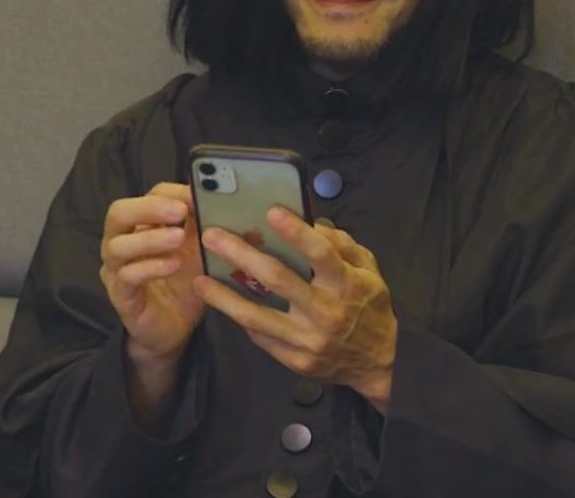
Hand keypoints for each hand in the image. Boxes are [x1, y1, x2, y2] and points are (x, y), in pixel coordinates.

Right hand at [100, 182, 206, 367]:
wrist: (173, 330)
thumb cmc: (183, 285)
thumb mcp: (198, 252)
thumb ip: (204, 228)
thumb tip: (229, 203)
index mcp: (141, 225)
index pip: (147, 196)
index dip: (171, 193)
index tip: (197, 194)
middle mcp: (120, 242)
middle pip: (119, 213)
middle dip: (149, 208)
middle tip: (180, 211)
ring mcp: (116, 270)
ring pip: (118, 246)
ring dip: (150, 238)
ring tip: (178, 237)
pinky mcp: (120, 296)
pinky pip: (128, 277)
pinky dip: (151, 267)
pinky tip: (174, 266)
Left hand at [194, 206, 396, 412]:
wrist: (376, 363)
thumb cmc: (368, 307)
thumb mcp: (368, 272)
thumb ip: (342, 245)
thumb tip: (312, 222)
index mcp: (346, 286)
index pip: (320, 254)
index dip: (296, 232)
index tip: (270, 211)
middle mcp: (325, 313)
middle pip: (277, 279)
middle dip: (241, 255)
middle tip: (212, 236)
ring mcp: (307, 340)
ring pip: (256, 315)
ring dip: (223, 296)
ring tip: (199, 278)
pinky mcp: (293, 360)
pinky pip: (259, 335)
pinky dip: (238, 316)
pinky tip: (220, 301)